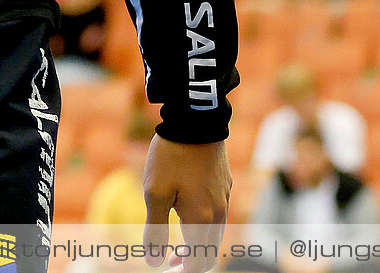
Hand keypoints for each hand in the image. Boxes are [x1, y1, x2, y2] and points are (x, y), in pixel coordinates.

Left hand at [142, 137, 229, 271]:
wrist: (195, 120)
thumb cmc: (171, 157)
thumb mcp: (155, 193)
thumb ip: (155, 231)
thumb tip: (154, 262)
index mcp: (201, 219)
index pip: (198, 261)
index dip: (183, 270)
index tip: (167, 268)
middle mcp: (218, 212)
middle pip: (210, 251)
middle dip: (191, 260)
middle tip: (169, 259)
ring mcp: (224, 197)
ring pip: (215, 233)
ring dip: (198, 242)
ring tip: (175, 238)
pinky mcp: (225, 183)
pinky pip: (218, 214)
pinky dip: (204, 224)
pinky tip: (188, 212)